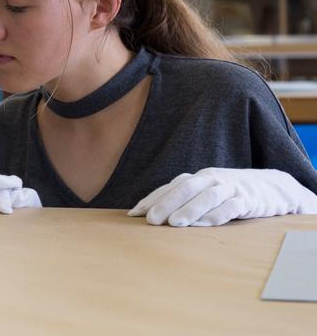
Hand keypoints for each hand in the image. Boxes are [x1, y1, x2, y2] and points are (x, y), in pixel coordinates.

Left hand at [128, 167, 316, 226]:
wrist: (269, 187)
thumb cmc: (227, 193)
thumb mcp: (204, 193)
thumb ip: (181, 200)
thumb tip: (147, 215)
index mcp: (196, 178)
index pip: (170, 187)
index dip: (151, 199)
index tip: (134, 214)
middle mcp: (210, 179)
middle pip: (185, 187)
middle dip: (166, 203)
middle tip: (150, 220)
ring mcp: (229, 188)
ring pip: (207, 196)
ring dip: (189, 209)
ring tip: (174, 223)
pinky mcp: (247, 200)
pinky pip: (231, 206)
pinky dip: (217, 215)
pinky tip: (205, 224)